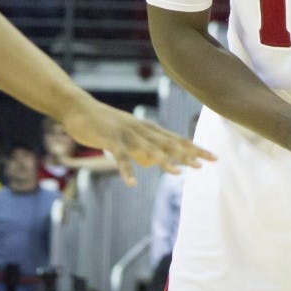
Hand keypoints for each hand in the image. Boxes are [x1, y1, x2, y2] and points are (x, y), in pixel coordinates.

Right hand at [60, 100, 214, 185]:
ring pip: (147, 148)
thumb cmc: (103, 122)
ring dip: (162, 160)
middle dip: (187, 154)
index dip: (194, 148)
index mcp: (146, 128)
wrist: (78, 107)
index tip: (212, 157)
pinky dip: (126, 169)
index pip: (175, 139)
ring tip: (177, 174)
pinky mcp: (109, 138)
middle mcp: (140, 129)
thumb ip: (142, 147)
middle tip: (205, 164)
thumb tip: (154, 162)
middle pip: (167, 142)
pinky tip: (132, 183)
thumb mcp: (127, 135)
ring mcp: (125, 133)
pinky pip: (119, 156)